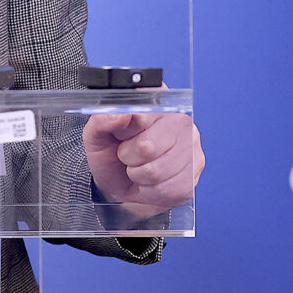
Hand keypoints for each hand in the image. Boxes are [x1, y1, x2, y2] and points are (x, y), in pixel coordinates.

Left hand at [83, 111, 203, 218]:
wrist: (121, 184)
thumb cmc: (111, 154)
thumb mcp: (96, 136)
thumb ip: (102, 120)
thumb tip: (120, 114)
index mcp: (155, 101)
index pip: (141, 114)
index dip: (125, 133)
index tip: (120, 137)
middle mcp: (180, 119)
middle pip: (148, 147)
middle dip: (130, 158)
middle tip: (128, 156)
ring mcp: (193, 145)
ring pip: (157, 172)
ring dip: (140, 176)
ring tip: (139, 169)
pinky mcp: (196, 172)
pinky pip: (168, 189)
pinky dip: (152, 191)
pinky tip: (151, 182)